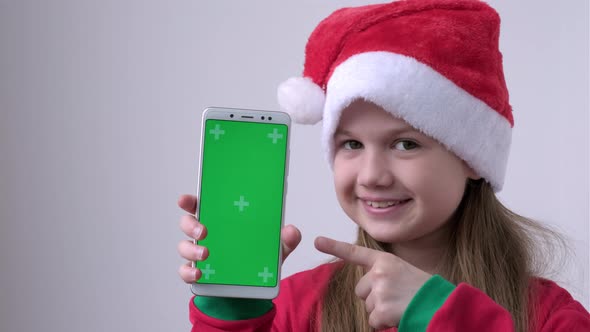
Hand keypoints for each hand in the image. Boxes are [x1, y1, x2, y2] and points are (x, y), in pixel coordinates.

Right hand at [177, 194, 301, 283]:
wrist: (253, 286)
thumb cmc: (258, 256)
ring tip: (206, 254)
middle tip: (204, 230)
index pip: (201, 204)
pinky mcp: (198, 273)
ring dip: (192, 249)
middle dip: (191, 224)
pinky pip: (186, 272)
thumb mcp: (276, 247)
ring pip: (184, 247)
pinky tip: (199, 274)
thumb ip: (286, 238)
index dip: (190, 200)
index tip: (185, 199)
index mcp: (221, 219)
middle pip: (187, 223)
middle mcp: (205, 234)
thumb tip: (290, 230)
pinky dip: (189, 272)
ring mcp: (199, 253)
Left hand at [314, 236, 431, 328]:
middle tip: (396, 297)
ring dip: (381, 311)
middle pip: (361, 290)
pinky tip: (399, 315)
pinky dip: (384, 324)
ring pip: (368, 307)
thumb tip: (366, 290)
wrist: (440, 305)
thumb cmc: (423, 291)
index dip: (334, 246)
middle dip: (374, 298)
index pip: (355, 253)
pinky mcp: (382, 310)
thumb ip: (383, 275)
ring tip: (401, 305)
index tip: (316, 241)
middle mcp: (380, 272)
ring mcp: (380, 290)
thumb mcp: (402, 272)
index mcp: (385, 261)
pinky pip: (373, 321)